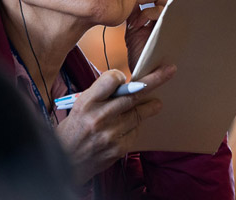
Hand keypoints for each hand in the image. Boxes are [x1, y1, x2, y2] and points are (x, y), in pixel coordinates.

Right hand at [55, 65, 175, 184]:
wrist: (66, 163)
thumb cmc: (74, 131)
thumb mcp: (79, 107)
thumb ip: (101, 95)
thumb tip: (126, 83)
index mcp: (86, 103)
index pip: (111, 80)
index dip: (119, 77)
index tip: (125, 77)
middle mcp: (99, 117)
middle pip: (133, 94)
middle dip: (154, 81)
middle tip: (169, 72)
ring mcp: (110, 134)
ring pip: (139, 113)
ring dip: (150, 106)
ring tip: (156, 104)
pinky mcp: (119, 148)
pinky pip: (135, 131)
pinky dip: (135, 126)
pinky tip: (129, 127)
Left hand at [125, 0, 173, 71]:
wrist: (145, 73)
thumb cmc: (140, 50)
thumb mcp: (134, 24)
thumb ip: (134, 8)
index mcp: (163, 5)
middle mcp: (171, 9)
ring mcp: (173, 17)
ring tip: (131, 8)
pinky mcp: (170, 28)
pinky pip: (159, 11)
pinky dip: (144, 14)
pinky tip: (135, 25)